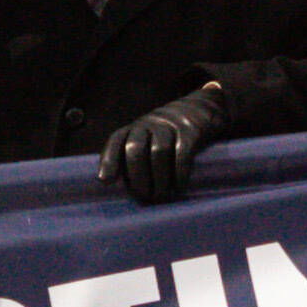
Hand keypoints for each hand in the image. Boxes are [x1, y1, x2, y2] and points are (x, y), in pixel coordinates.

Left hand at [100, 81, 230, 205]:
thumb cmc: (170, 134)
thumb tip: (133, 192)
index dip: (109, 160)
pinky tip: (179, 188)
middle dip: (137, 176)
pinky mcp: (191, 130)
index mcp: (135, 128)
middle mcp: (149, 123)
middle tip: (146, 198)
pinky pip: (182, 152)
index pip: (116, 140)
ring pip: (159, 151)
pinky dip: (179, 173)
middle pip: (135, 147)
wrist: (202, 109)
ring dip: (159, 179)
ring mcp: (170, 124)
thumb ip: (137, 159)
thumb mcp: (149, 139)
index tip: (105, 181)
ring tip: (163, 197)